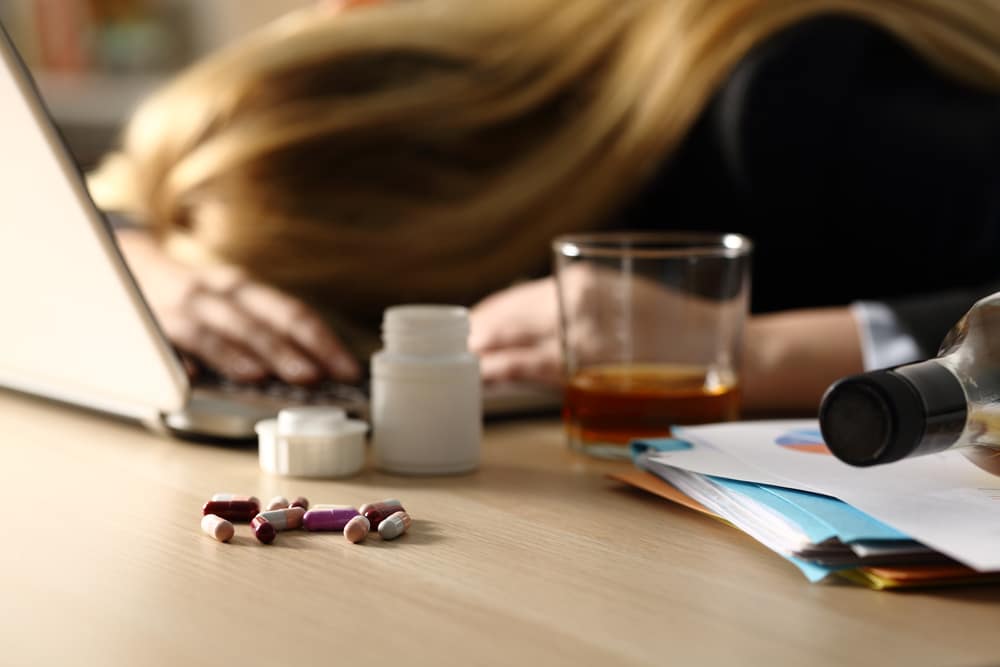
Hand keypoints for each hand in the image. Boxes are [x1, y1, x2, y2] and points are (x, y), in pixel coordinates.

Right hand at [116, 230, 359, 384]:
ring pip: (213, 329)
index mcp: (246, 290)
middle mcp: (217, 293)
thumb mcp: (234, 306)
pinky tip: (192, 378)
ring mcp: (180, 307)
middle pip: (258, 320)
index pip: (291, 313)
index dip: (322, 341)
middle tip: (311, 378)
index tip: (348, 370)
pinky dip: (178, 359)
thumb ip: (267, 332)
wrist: (126, 270)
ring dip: (237, 353)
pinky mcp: (147, 324)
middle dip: (286, 350)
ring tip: (259, 376)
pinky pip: (163, 341)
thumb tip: (317, 371)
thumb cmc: (198, 303)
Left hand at [471, 268, 742, 386]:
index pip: (514, 299)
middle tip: (448, 351)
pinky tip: (481, 378)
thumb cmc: (676, 322)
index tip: (465, 327)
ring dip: (480, 355)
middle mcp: (571, 299)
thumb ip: (578, 300)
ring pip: (509, 345)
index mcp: (580, 277)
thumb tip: (531, 313)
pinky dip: (498, 373)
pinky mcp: (587, 368)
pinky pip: (527, 371)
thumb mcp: (622, 292)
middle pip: (502, 319)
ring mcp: (577, 334)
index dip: (486, 317)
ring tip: (457, 367)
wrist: (726, 345)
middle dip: (474, 336)